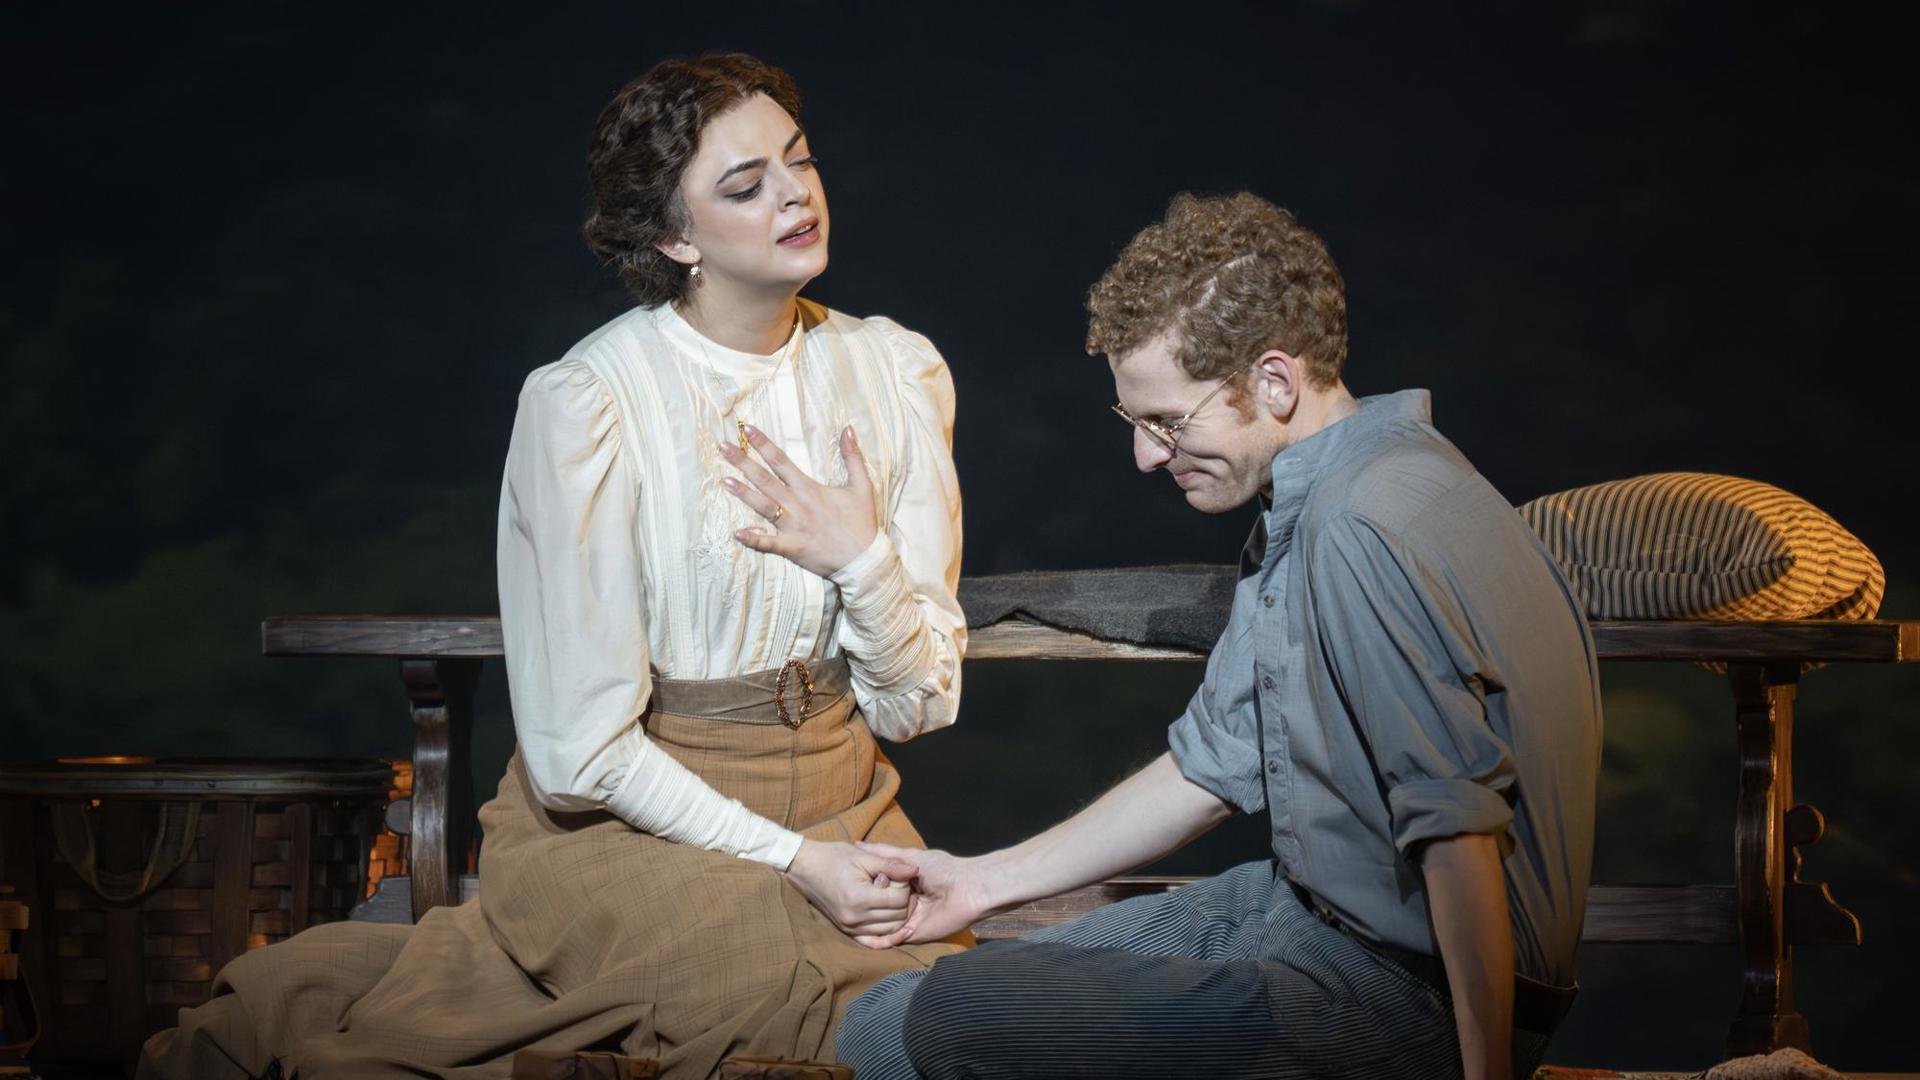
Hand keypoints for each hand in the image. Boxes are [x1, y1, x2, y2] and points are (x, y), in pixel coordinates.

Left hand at [721, 424, 877, 577]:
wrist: (863, 559)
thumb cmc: (861, 522)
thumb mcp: (862, 485)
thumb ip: (853, 456)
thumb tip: (848, 429)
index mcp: (810, 489)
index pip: (781, 461)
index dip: (763, 444)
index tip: (746, 429)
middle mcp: (797, 505)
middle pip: (765, 479)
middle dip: (743, 462)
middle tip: (723, 447)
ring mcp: (792, 527)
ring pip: (763, 506)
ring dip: (743, 494)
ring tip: (724, 480)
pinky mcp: (792, 547)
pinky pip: (769, 544)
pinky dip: (753, 540)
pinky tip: (737, 534)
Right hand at [783, 839, 919, 945]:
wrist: (804, 866)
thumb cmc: (832, 856)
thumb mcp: (863, 856)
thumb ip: (890, 865)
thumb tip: (914, 870)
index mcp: (859, 897)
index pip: (898, 900)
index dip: (905, 886)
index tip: (901, 874)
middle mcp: (855, 917)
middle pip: (897, 917)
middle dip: (905, 900)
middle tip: (900, 884)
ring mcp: (849, 927)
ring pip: (889, 930)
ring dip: (899, 916)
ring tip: (895, 897)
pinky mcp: (847, 931)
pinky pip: (873, 942)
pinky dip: (888, 938)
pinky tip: (900, 929)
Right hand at [853, 842, 992, 945]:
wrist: (966, 888)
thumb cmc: (942, 869)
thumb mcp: (908, 856)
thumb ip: (885, 853)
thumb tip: (858, 844)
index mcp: (899, 888)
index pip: (873, 890)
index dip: (865, 883)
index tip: (853, 875)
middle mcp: (900, 906)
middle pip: (874, 907)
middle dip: (871, 898)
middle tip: (872, 886)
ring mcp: (904, 922)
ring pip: (879, 923)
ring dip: (878, 912)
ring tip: (884, 897)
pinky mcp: (911, 935)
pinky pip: (890, 939)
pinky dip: (884, 933)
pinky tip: (881, 917)